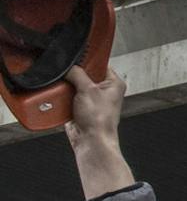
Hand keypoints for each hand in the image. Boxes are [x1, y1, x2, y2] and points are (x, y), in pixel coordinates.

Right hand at [62, 67, 133, 197]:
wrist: (91, 140)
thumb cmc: (99, 119)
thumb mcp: (88, 89)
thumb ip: (78, 74)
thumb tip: (69, 67)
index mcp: (114, 83)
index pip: (100, 64)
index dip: (87, 61)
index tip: (75, 59)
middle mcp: (104, 91)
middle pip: (84, 76)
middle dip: (73, 77)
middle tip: (67, 77)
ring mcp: (92, 101)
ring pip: (74, 87)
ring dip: (66, 89)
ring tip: (64, 90)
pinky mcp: (80, 109)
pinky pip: (68, 99)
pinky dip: (62, 99)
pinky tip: (59, 98)